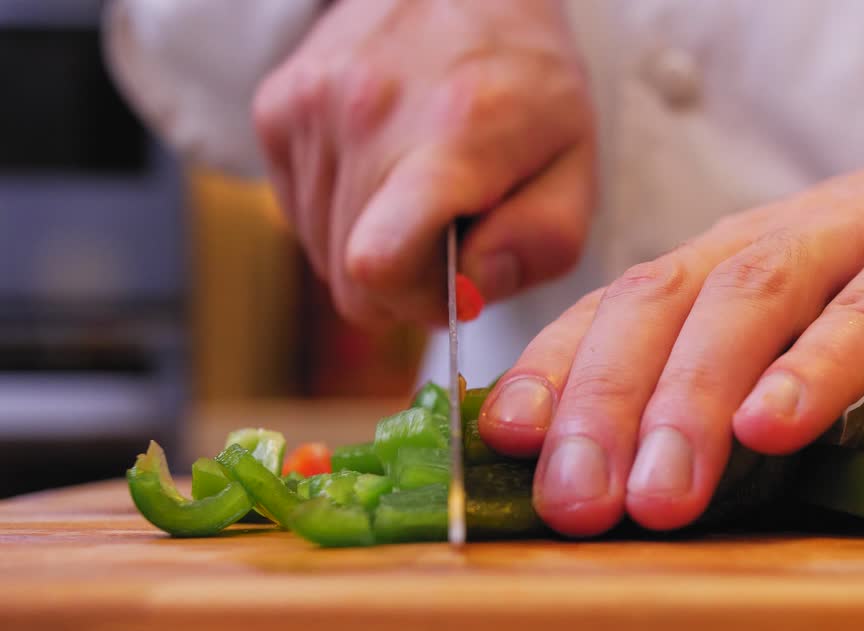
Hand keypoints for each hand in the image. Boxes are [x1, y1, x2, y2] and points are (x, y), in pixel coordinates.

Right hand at [253, 0, 593, 325]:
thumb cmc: (529, 84)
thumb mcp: (576, 165)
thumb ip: (541, 242)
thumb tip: (470, 287)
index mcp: (453, 137)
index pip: (380, 266)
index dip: (417, 303)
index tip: (457, 282)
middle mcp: (368, 115)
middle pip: (350, 277)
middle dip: (406, 284)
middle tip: (449, 238)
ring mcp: (312, 106)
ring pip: (321, 250)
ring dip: (372, 245)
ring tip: (419, 193)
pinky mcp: (278, 105)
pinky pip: (298, 210)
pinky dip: (341, 211)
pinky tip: (383, 169)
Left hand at [476, 43, 863, 536]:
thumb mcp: (773, 314)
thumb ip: (710, 372)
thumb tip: (622, 467)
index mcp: (710, 264)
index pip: (610, 311)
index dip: (549, 371)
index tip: (499, 443)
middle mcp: (757, 246)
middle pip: (659, 311)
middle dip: (603, 408)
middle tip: (571, 504)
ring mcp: (842, 246)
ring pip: (748, 310)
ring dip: (693, 402)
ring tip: (658, 491)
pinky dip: (818, 370)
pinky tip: (776, 425)